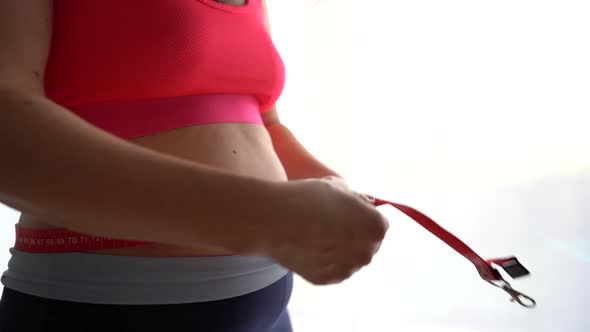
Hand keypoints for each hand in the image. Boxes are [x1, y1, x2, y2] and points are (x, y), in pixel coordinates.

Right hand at [263, 177, 388, 284]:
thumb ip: (356, 199)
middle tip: (330, 223)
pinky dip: (323, 260)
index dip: (362, 216)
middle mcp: (366, 253)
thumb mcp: (338, 186)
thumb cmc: (308, 198)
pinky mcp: (326, 279)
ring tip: (315, 234)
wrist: (275, 220)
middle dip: (354, 235)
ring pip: (348, 258)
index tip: (347, 212)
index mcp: (376, 228)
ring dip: (339, 249)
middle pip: (366, 244)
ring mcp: (346, 269)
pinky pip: (330, 268)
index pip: (378, 223)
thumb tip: (365, 204)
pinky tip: (308, 246)